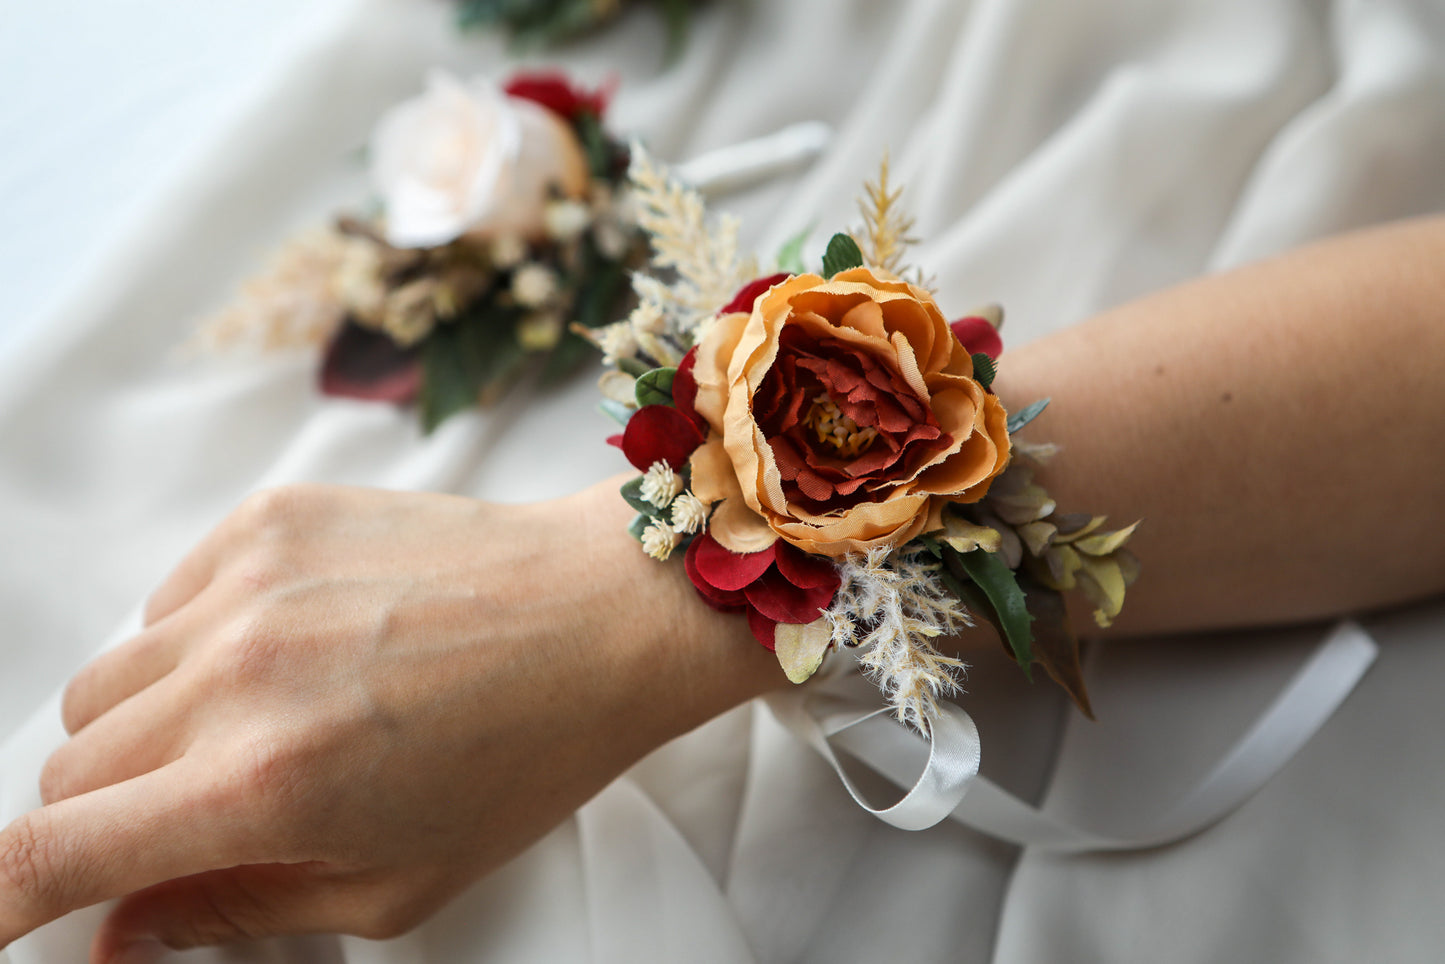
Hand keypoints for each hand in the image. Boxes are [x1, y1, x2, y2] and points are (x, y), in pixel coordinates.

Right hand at [0, 482, 781, 960]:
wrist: (603, 614)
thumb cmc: (524, 757)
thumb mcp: (394, 881)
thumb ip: (235, 909)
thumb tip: (118, 933)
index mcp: (266, 783)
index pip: (54, 849)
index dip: (2, 898)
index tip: (2, 912)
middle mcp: (236, 672)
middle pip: (68, 763)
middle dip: (111, 813)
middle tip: (202, 815)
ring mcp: (248, 580)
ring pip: (106, 679)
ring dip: (149, 727)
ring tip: (259, 727)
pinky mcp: (271, 517)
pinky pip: (166, 600)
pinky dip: (196, 644)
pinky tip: (289, 652)